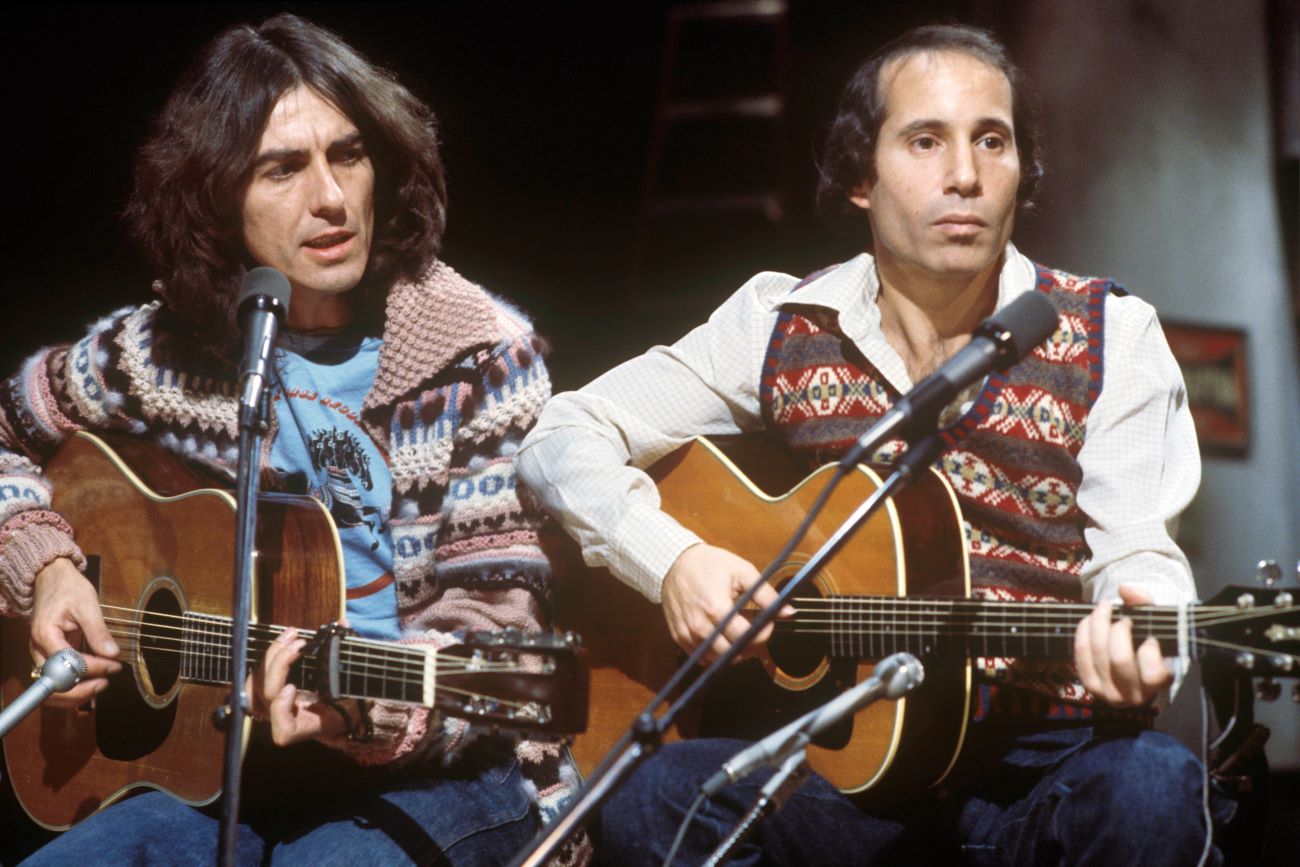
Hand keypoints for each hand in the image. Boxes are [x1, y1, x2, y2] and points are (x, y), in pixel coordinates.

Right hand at [29, 557, 121, 706]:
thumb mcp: (87, 604)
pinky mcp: (47, 656)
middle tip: (106, 682)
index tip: (115, 665)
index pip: (67, 663)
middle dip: (80, 689)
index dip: (92, 668)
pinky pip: (56, 679)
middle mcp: (37, 649)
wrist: (50, 579)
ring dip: (76, 692)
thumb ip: (98, 630)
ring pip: (52, 687)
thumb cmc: (68, 588)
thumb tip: (113, 654)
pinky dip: (73, 686)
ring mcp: (40, 654)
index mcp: (45, 634)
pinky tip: (93, 682)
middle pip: (52, 684)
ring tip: (102, 684)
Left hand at [248, 628, 348, 745]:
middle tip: (301, 644)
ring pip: (258, 683)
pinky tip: (286, 638)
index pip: (285, 731)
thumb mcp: (363, 688)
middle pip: (268, 696)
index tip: (292, 687)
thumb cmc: (357, 698)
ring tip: (292, 635)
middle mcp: (292, 715)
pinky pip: (259, 675)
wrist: (351, 702)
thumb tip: (342, 624)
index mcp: (313, 723)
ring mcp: (280, 702)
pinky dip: (270, 654)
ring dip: (273, 655)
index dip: (280, 711)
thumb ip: (351, 662)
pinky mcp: (276, 687)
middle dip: (280, 665)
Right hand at [661, 543, 791, 664]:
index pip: (746, 636)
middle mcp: (700, 625)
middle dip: (751, 646)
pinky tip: (723, 639)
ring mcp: (688, 633)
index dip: (763, 634)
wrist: (675, 562)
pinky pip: (701, 658)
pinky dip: (716, 654)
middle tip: (757, 632)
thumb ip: (766, 595)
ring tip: (740, 634)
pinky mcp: (679, 637)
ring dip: (734, 652)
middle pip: (732, 653)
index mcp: (716, 608)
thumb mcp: (743, 572)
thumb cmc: (709, 564)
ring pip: (717, 659)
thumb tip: (788, 612)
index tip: (768, 624)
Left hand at [1074, 585, 1170, 707]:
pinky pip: (1081, 655)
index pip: (1153, 674)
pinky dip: (1083, 632)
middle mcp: (1135, 695)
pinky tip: (1089, 620)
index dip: (1149, 651)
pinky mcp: (1090, 687)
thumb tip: (1125, 589)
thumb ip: (1146, 603)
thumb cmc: (1149, 639)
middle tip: (1122, 616)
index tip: (1150, 636)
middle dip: (1117, 629)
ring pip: (1098, 654)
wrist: (1134, 660)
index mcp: (1159, 684)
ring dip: (1098, 624)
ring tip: (1104, 609)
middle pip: (1119, 659)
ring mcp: (1110, 694)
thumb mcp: (1156, 622)